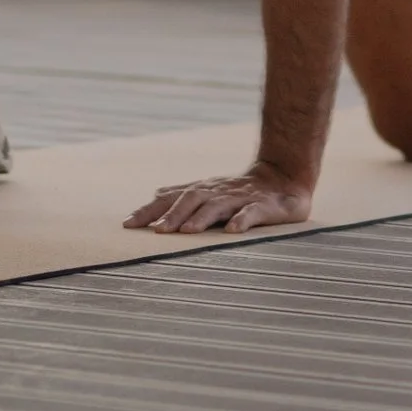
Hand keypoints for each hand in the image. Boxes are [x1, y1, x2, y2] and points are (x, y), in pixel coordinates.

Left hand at [126, 163, 312, 236]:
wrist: (284, 178)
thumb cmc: (243, 189)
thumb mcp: (212, 189)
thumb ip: (186, 193)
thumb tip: (157, 192)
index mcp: (204, 190)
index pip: (171, 198)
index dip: (150, 210)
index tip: (128, 224)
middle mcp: (218, 192)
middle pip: (191, 200)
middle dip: (173, 215)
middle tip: (156, 232)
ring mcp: (240, 198)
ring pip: (218, 206)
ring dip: (201, 219)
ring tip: (186, 232)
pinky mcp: (262, 206)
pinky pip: (251, 213)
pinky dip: (241, 221)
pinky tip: (231, 231)